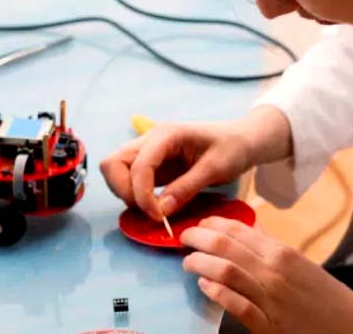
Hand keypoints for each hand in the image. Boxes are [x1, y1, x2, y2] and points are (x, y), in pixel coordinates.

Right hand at [100, 120, 253, 219]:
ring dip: (125, 193)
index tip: (159, 217)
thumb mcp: (215, 168)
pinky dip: (132, 194)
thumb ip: (187, 188)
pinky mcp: (151, 165)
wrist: (240, 140)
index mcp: (165, 135)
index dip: (142, 195)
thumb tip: (160, 211)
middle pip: (112, 164)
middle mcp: (149, 140)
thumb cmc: (232, 148)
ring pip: (114, 170)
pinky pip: (127, 178)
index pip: (138, 165)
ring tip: (153, 208)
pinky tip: (155, 205)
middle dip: (124, 191)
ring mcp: (148, 152)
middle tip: (149, 211)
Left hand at [181, 217, 352, 333]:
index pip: (238, 230)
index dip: (212, 224)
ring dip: (201, 263)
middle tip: (184, 237)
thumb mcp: (299, 263)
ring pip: (227, 271)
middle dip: (198, 238)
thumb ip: (270, 247)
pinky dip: (218, 293)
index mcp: (281, 253)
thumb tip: (245, 230)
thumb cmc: (325, 296)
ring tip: (188, 261)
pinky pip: (237, 305)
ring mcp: (270, 299)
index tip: (199, 223)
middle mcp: (273, 271)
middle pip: (226, 246)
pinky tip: (205, 286)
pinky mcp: (268, 326)